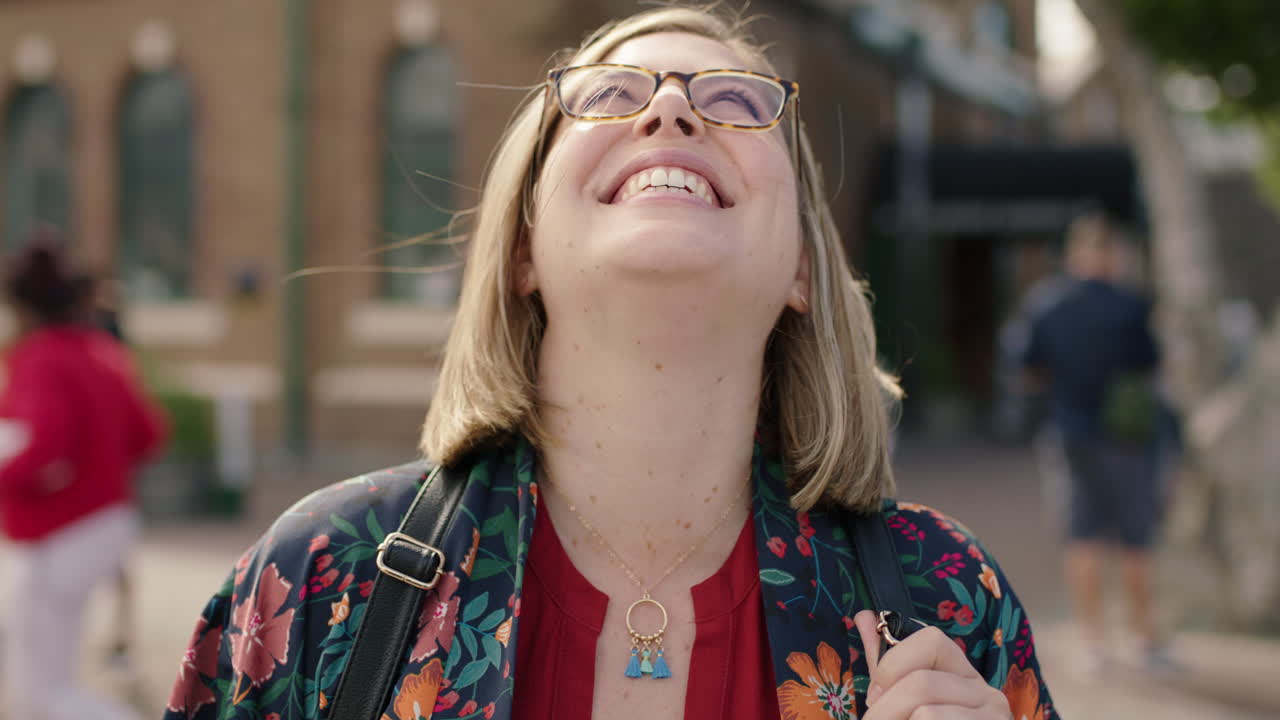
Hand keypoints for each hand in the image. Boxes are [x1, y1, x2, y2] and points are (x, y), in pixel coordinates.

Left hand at [854, 610, 1010, 718]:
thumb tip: (864, 616)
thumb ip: (888, 665)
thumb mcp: (906, 701)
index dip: (894, 663)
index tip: (877, 695)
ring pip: (926, 712)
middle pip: (920, 683)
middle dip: (884, 711)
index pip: (932, 640)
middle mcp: (989, 697)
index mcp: (966, 678)